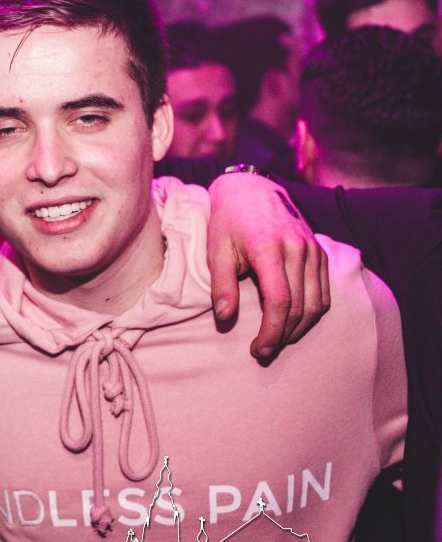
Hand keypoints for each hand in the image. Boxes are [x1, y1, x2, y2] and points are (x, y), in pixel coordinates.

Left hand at [207, 173, 330, 358]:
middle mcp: (298, 249)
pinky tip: (294, 323)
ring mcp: (313, 250)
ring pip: (317, 303)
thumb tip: (225, 319)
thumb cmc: (228, 222)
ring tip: (277, 341)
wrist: (252, 190)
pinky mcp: (320, 252)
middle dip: (283, 336)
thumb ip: (222, 285)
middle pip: (301, 307)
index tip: (257, 350)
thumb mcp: (216, 250)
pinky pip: (324, 292)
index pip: (280, 302)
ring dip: (300, 329)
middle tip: (263, 351)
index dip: (271, 332)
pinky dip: (312, 313)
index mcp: (270, 249)